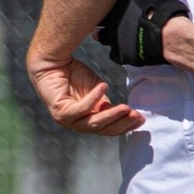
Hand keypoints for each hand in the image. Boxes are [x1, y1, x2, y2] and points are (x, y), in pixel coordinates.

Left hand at [29, 56, 143, 135]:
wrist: (53, 63)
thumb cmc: (74, 76)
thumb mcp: (97, 91)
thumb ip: (107, 104)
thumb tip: (124, 114)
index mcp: (88, 120)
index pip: (109, 129)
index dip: (125, 125)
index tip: (141, 119)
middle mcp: (77, 124)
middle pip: (103, 129)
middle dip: (121, 122)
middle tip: (135, 114)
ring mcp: (67, 121)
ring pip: (93, 123)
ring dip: (111, 115)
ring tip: (125, 107)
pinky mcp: (60, 112)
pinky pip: (81, 109)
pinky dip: (94, 99)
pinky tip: (104, 87)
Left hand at [96, 0, 189, 65]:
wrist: (169, 35)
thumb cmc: (161, 7)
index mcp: (114, 4)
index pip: (97, 2)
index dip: (98, 3)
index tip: (99, 2)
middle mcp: (109, 22)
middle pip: (95, 22)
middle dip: (97, 20)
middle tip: (102, 19)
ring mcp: (114, 40)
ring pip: (103, 38)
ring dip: (107, 36)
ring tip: (116, 33)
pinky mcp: (122, 55)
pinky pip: (116, 54)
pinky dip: (121, 51)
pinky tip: (127, 47)